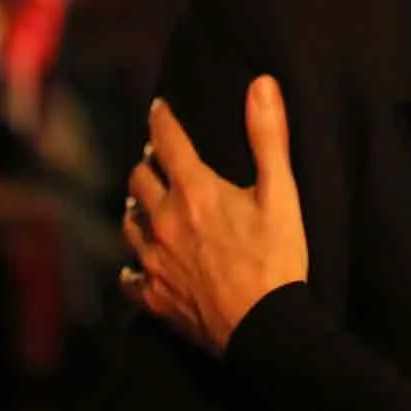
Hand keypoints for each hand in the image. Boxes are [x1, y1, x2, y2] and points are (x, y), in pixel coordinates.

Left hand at [119, 76, 308, 355]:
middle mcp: (164, 221)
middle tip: (158, 159)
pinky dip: (132, 266)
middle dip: (147, 164)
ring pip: (129, 224)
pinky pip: (129, 277)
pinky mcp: (153, 297)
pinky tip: (138, 265)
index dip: (161, 120)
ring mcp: (154, 261)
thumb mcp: (281, 193)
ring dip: (137, 208)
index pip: (167, 142)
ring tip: (146, 204)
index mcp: (194, 191)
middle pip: (138, 180)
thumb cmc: (276, 258)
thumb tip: (261, 83)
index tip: (158, 108)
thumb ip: (268, 137)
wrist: (265, 327)